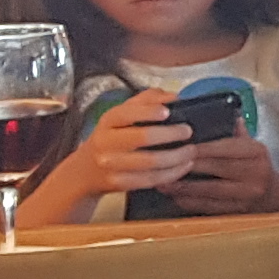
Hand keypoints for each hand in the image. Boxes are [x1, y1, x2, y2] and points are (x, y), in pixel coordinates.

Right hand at [66, 89, 194, 198]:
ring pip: (150, 162)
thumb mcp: (123, 114)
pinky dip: (172, 173)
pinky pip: (150, 179)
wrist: (86, 170)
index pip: (126, 113)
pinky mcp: (119, 183)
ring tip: (192, 151)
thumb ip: (147, 100)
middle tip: (188, 131)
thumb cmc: (114, 135)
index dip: (148, 112)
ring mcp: (111, 164)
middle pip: (141, 137)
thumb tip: (174, 96)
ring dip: (177, 157)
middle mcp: (106, 141)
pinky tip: (185, 166)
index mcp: (108, 120)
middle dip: (170, 134)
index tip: (168, 111)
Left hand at [157, 135, 278, 214]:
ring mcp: (246, 193)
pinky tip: (175, 197)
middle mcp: (255, 172)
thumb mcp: (251, 145)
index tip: (180, 146)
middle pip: (216, 168)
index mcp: (256, 152)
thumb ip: (235, 132)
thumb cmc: (255, 165)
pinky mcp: (237, 210)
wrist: (272, 195)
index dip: (201, 148)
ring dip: (183, 187)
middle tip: (163, 163)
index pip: (226, 148)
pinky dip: (190, 202)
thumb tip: (222, 113)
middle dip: (187, 166)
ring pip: (210, 190)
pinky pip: (209, 206)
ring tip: (162, 182)